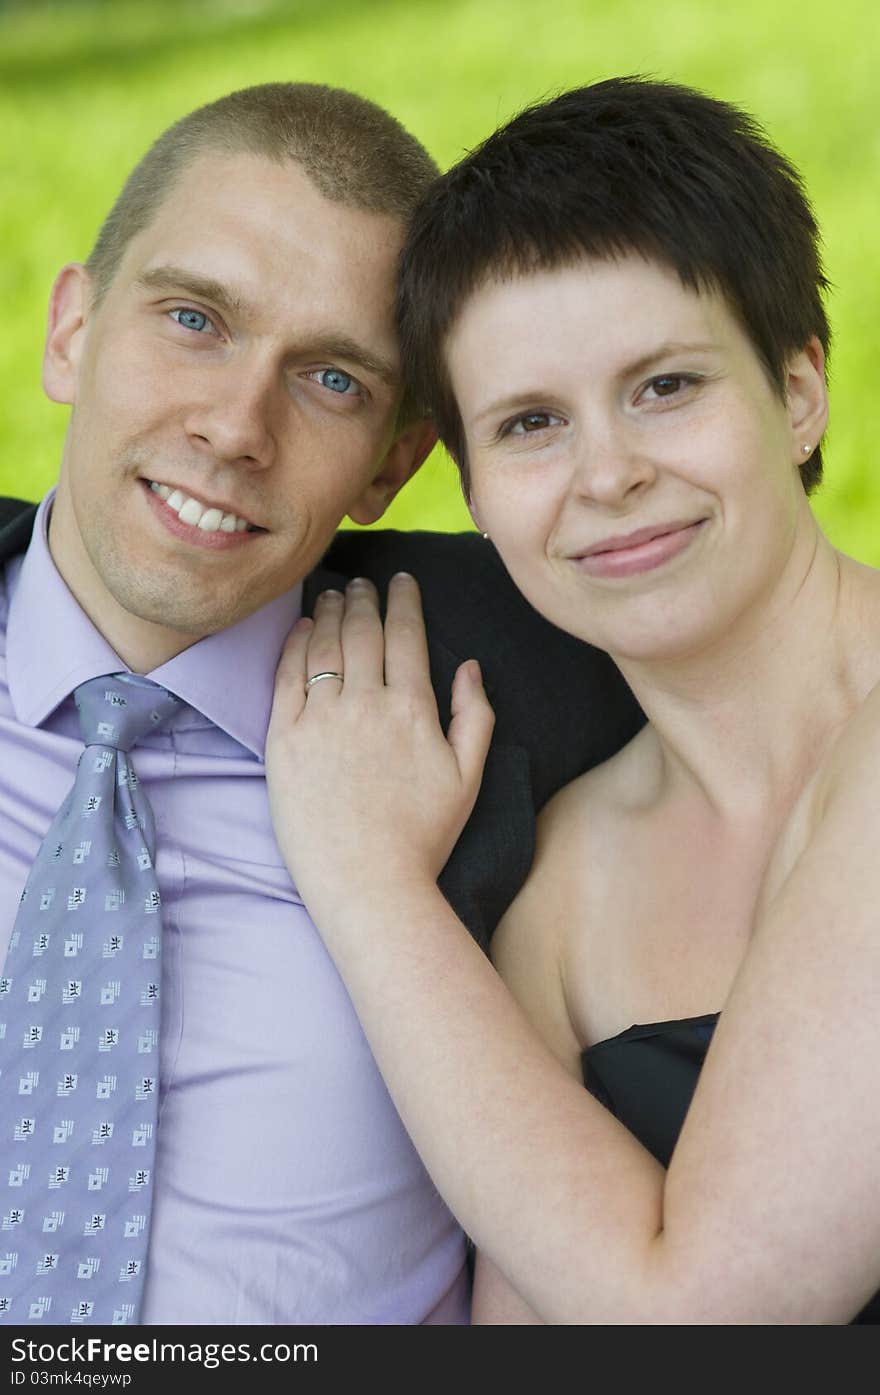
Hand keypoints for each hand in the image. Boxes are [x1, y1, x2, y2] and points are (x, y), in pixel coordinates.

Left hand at [266, 573, 494, 919]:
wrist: (368, 883)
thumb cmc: (423, 838)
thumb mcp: (469, 778)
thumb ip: (475, 716)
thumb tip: (471, 665)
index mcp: (414, 708)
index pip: (407, 635)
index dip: (404, 601)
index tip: (401, 581)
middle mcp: (367, 703)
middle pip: (364, 632)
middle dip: (365, 598)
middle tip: (362, 582)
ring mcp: (322, 719)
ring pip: (326, 646)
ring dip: (331, 612)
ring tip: (333, 594)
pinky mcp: (284, 739)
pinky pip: (287, 677)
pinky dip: (296, 644)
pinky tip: (302, 628)